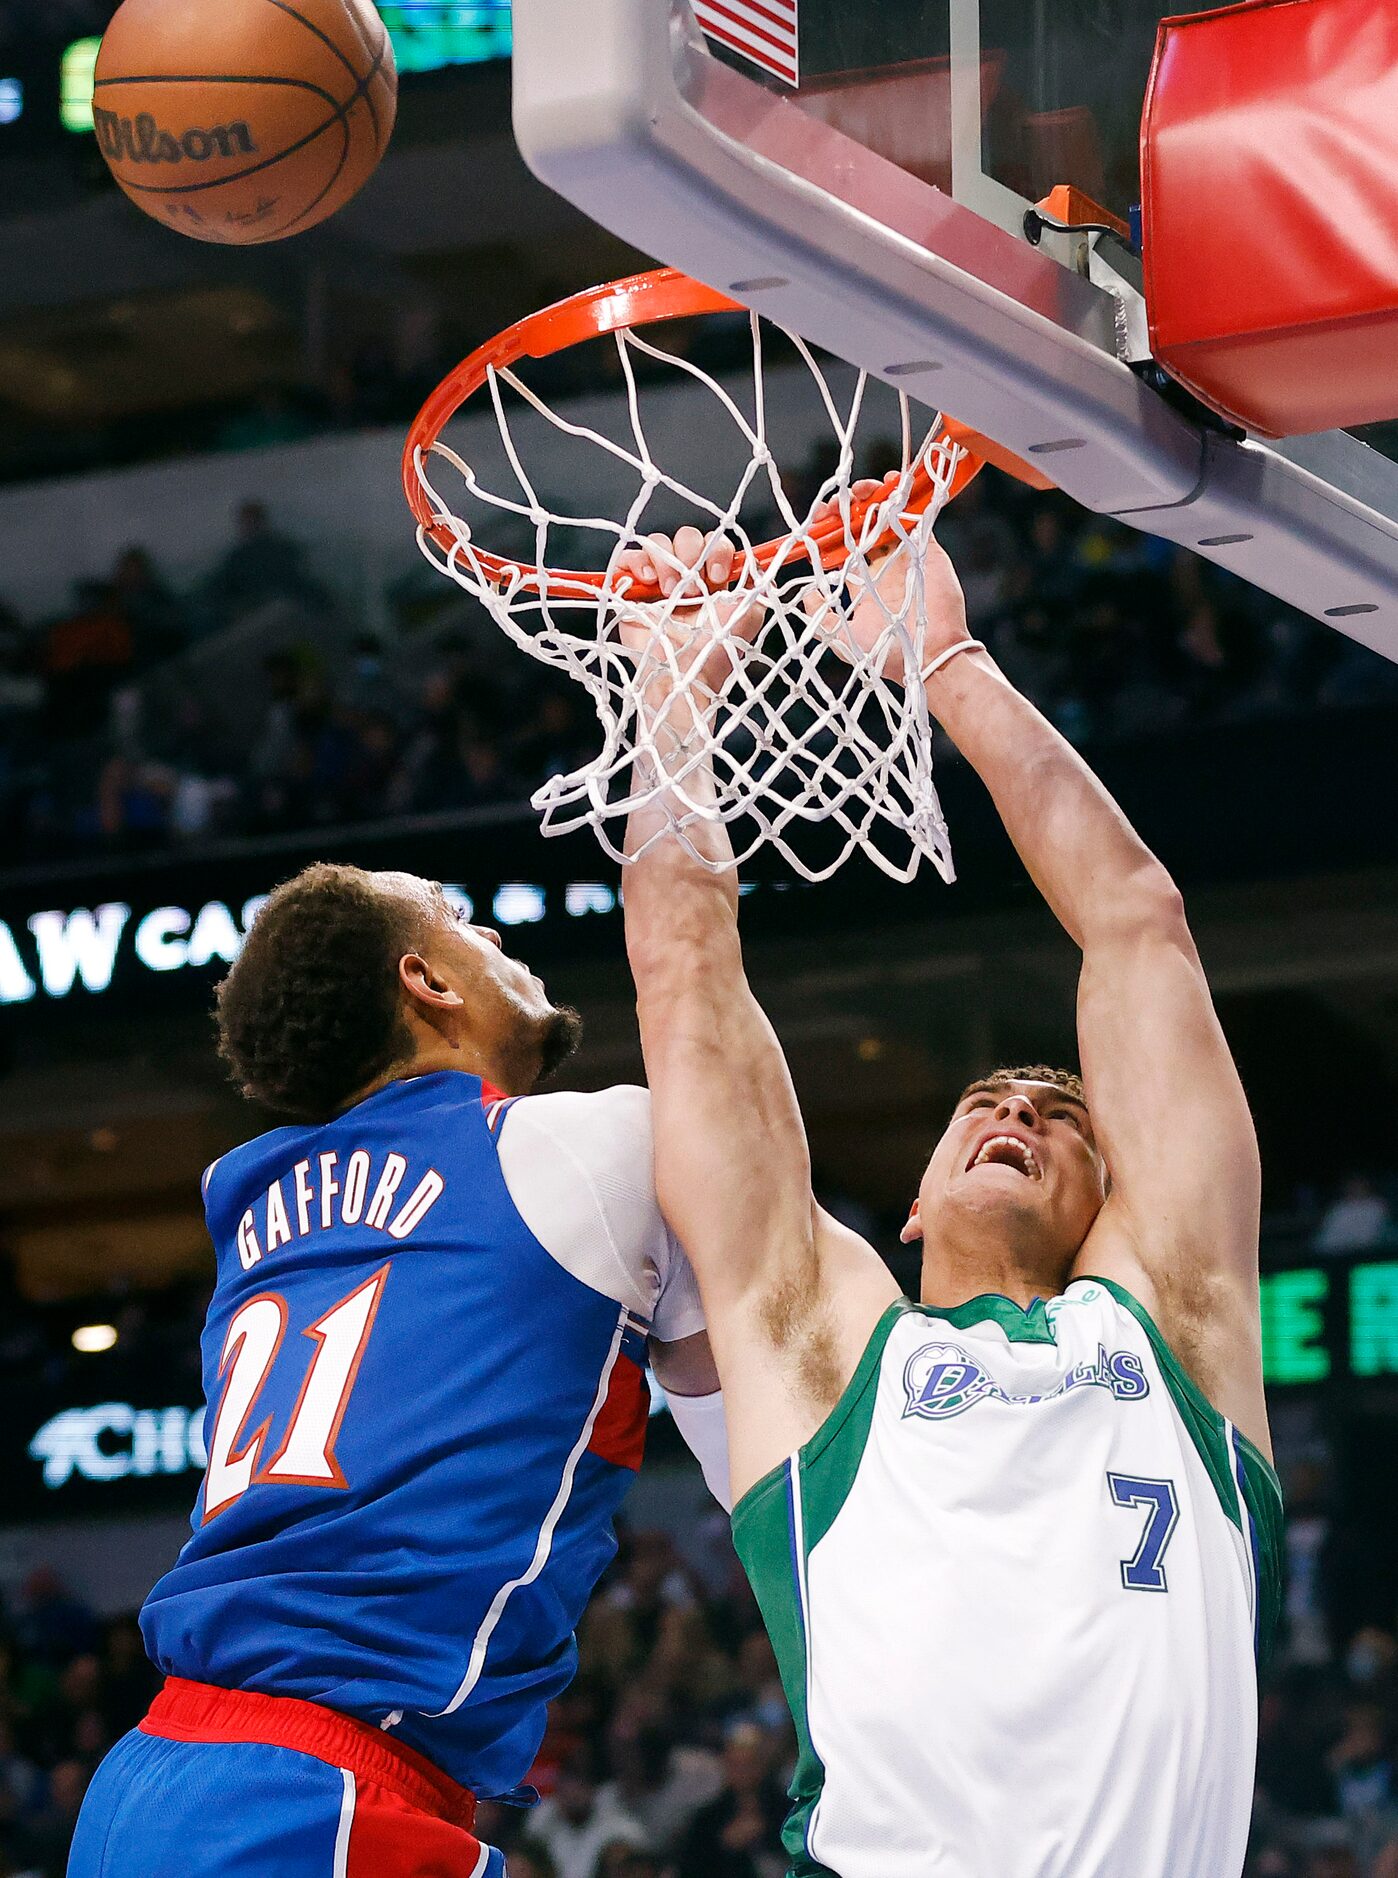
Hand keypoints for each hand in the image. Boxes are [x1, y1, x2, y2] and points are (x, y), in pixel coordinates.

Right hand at [614, 527, 763, 698]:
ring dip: (667, 562)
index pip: (713, 542)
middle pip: (685, 536)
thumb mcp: (751, 613)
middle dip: (691, 555)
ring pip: (657, 543)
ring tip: (671, 592)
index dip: (717, 551)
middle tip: (693, 592)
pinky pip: (628, 557)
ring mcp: (655, 582)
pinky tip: (650, 582)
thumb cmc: (718, 651)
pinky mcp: (631, 591)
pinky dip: (638, 562)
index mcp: (710, 579)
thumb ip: (758, 583)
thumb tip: (759, 559)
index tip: (718, 577)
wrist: (687, 674)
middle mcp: (683, 576)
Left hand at [802, 477, 971, 686]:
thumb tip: (804, 592)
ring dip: (872, 497)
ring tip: (861, 490)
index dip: (830, 530)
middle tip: (835, 504)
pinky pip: (916, 516)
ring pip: (887, 516)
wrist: (927, 656)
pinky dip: (905, 498)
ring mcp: (906, 555)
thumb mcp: (841, 638)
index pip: (843, 547)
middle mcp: (884, 566)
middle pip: (864, 526)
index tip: (816, 520)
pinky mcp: (927, 549)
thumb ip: (821, 615)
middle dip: (849, 507)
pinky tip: (892, 485)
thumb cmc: (885, 653)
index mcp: (864, 583)